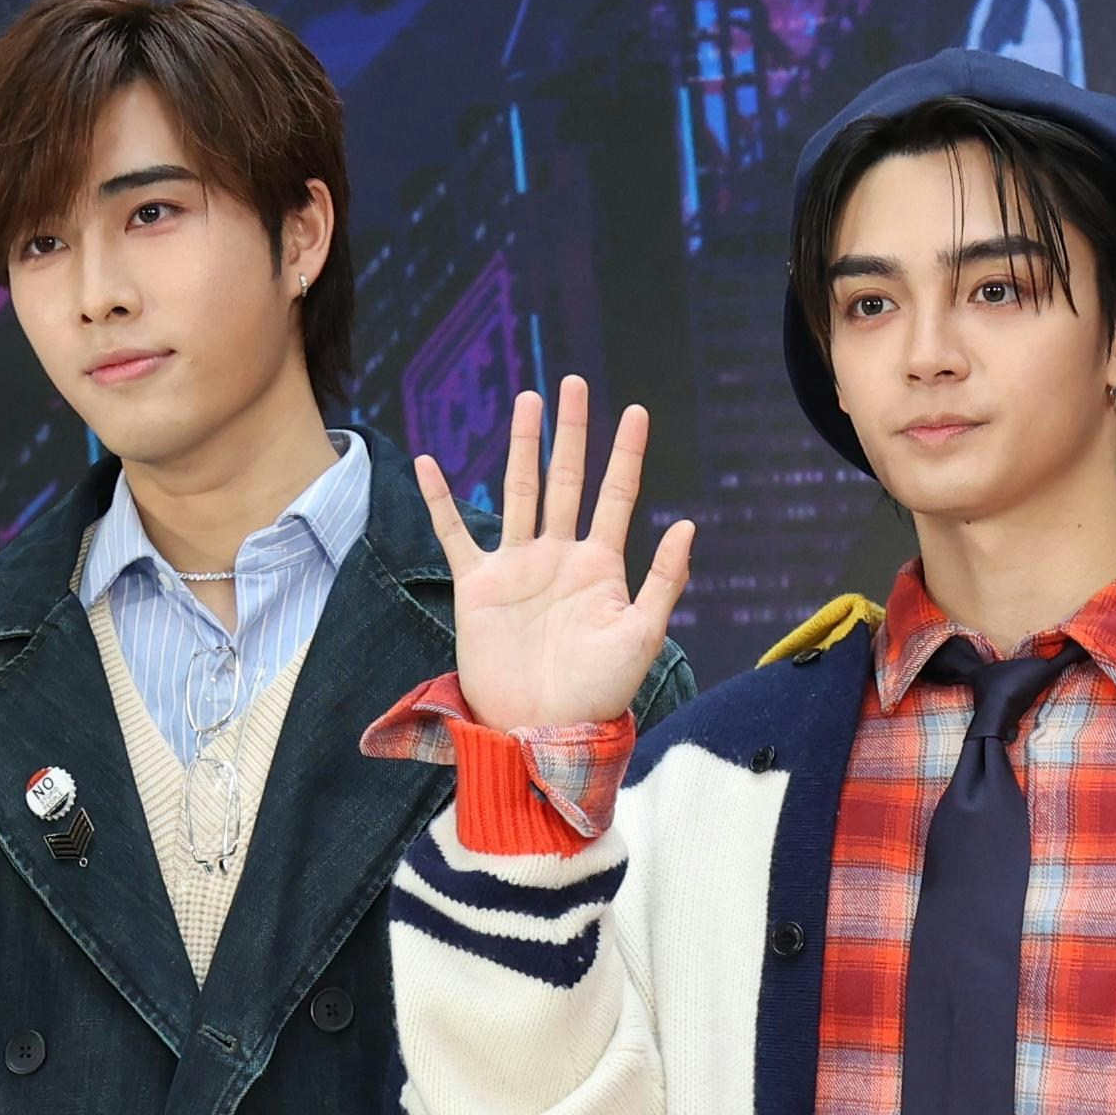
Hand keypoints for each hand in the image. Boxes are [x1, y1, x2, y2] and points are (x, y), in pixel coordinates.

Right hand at [418, 374, 694, 732]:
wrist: (541, 730)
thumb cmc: (598, 693)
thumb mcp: (641, 637)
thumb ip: (664, 581)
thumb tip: (686, 525)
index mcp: (601, 566)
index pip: (616, 496)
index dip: (626, 454)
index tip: (636, 410)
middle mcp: (559, 557)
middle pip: (565, 479)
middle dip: (570, 433)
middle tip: (571, 383)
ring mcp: (517, 567)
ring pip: (519, 492)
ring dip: (521, 447)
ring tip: (526, 400)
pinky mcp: (478, 586)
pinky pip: (454, 533)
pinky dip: (440, 500)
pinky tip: (429, 463)